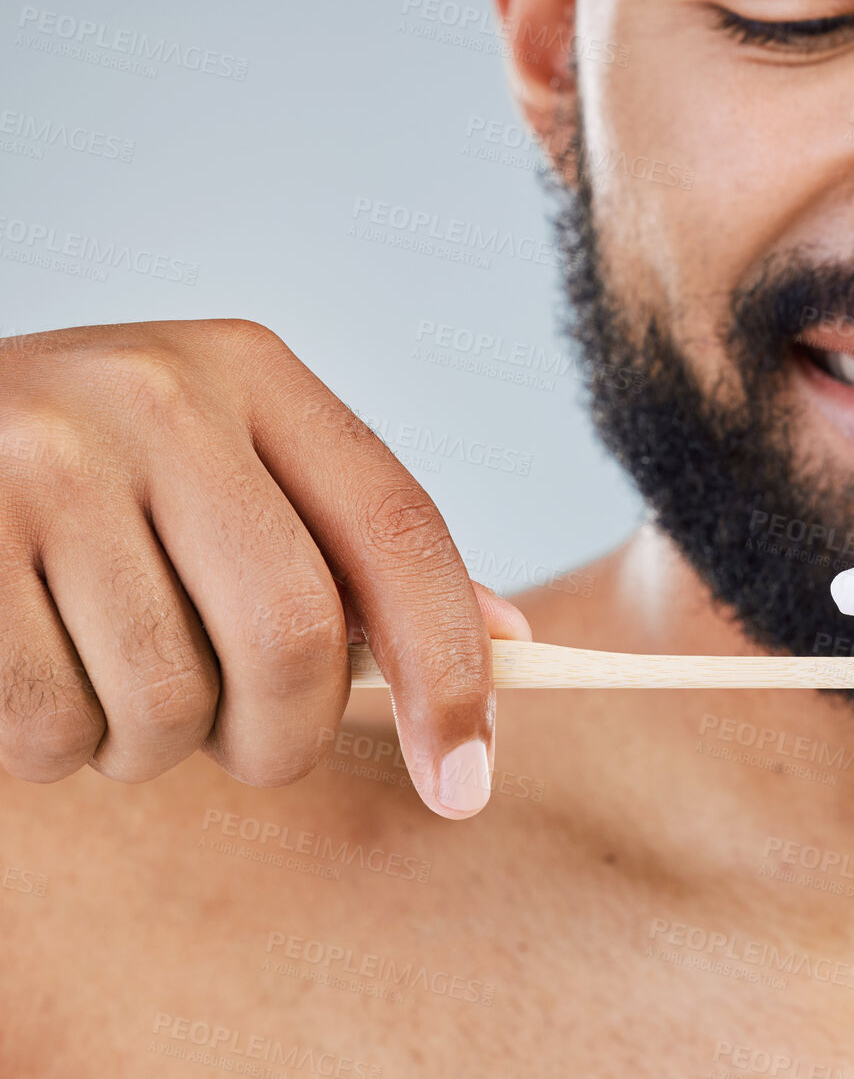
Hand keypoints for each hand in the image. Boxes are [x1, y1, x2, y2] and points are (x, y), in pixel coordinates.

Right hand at [0, 320, 532, 817]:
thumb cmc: (94, 482)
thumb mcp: (230, 471)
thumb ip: (354, 549)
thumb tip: (506, 638)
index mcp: (252, 373)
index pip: (400, 533)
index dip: (452, 672)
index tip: (467, 781)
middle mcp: (156, 395)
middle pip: (295, 638)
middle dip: (284, 739)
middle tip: (252, 747)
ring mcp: (43, 460)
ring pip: (166, 702)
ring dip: (154, 748)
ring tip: (118, 689)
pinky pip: (50, 722)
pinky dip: (57, 747)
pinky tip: (38, 679)